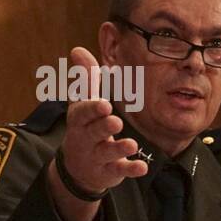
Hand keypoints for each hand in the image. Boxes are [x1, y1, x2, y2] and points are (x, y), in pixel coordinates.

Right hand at [47, 46, 146, 220]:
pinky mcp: (110, 171)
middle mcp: (86, 138)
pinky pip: (120, 171)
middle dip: (103, 127)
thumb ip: (85, 79)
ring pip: (107, 153)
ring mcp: (97, 157)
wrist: (78, 167)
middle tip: (116, 121)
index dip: (92, 109)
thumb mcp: (83, 103)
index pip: (82, 113)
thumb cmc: (85, 126)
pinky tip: (143, 167)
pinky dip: (130, 169)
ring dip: (118, 148)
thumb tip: (78, 49)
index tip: (104, 104)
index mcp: (80, 120)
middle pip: (93, 132)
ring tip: (131, 144)